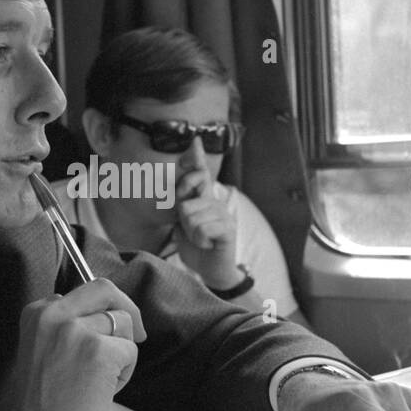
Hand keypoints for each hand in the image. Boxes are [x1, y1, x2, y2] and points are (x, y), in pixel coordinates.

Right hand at [0, 279, 145, 410]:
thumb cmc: (41, 402)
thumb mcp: (41, 348)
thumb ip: (66, 327)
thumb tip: (107, 315)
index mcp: (38, 311)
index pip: (83, 291)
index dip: (101, 309)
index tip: (106, 329)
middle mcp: (55, 313)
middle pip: (105, 290)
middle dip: (127, 309)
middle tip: (136, 334)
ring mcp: (77, 330)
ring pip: (123, 324)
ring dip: (122, 352)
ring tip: (101, 380)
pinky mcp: (100, 351)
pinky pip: (130, 351)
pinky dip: (125, 372)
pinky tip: (104, 391)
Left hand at [172, 140, 238, 288]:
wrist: (212, 270)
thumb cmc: (197, 246)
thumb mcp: (183, 225)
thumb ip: (182, 207)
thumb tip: (182, 195)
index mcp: (203, 199)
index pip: (201, 174)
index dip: (196, 158)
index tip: (195, 140)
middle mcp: (215, 202)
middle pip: (184, 203)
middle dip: (183, 221)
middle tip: (193, 232)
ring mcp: (223, 214)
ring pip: (191, 217)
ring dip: (192, 234)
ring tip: (202, 239)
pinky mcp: (228, 228)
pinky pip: (202, 228)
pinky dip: (200, 240)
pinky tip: (208, 244)